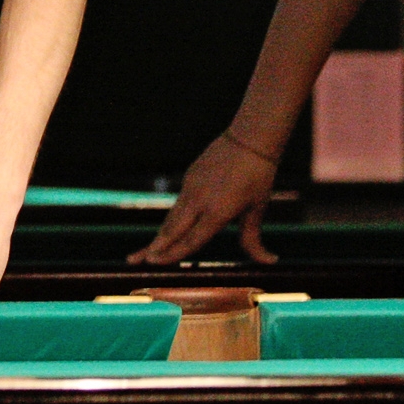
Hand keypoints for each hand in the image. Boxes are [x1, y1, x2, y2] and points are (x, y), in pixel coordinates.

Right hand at [129, 133, 279, 266]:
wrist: (248, 139)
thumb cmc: (258, 176)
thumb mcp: (257, 209)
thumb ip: (254, 239)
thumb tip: (270, 262)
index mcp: (217, 212)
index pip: (191, 240)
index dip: (172, 254)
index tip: (154, 263)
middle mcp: (198, 201)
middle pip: (170, 230)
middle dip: (152, 248)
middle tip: (132, 261)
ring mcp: (191, 187)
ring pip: (171, 218)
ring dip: (159, 236)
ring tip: (145, 252)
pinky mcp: (189, 177)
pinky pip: (179, 203)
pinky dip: (172, 220)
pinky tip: (170, 231)